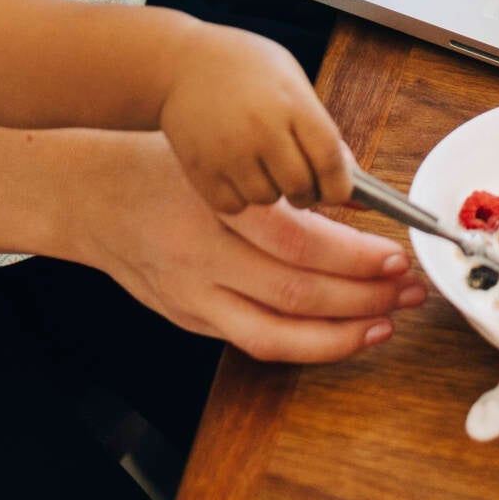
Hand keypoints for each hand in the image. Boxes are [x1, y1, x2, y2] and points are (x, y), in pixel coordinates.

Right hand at [75, 132, 424, 364]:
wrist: (90, 196)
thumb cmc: (161, 163)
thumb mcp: (223, 154)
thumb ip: (282, 181)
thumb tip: (358, 203)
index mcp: (215, 205)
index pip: (298, 241)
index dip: (354, 256)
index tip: (395, 254)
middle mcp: (201, 258)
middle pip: (296, 292)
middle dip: (363, 296)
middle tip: (408, 287)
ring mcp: (193, 296)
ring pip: (277, 334)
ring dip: (343, 334)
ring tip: (387, 320)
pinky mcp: (190, 319)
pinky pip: (255, 343)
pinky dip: (305, 345)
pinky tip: (341, 334)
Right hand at [159, 22, 356, 212]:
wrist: (178, 64)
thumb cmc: (244, 68)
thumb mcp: (290, 80)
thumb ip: (318, 127)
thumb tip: (349, 184)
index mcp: (291, 103)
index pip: (329, 160)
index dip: (339, 184)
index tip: (337, 190)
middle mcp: (261, 129)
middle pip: (301, 186)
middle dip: (306, 191)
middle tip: (299, 180)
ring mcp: (229, 151)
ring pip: (267, 199)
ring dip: (271, 190)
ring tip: (260, 163)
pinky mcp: (201, 170)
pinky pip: (234, 205)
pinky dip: (239, 196)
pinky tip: (235, 170)